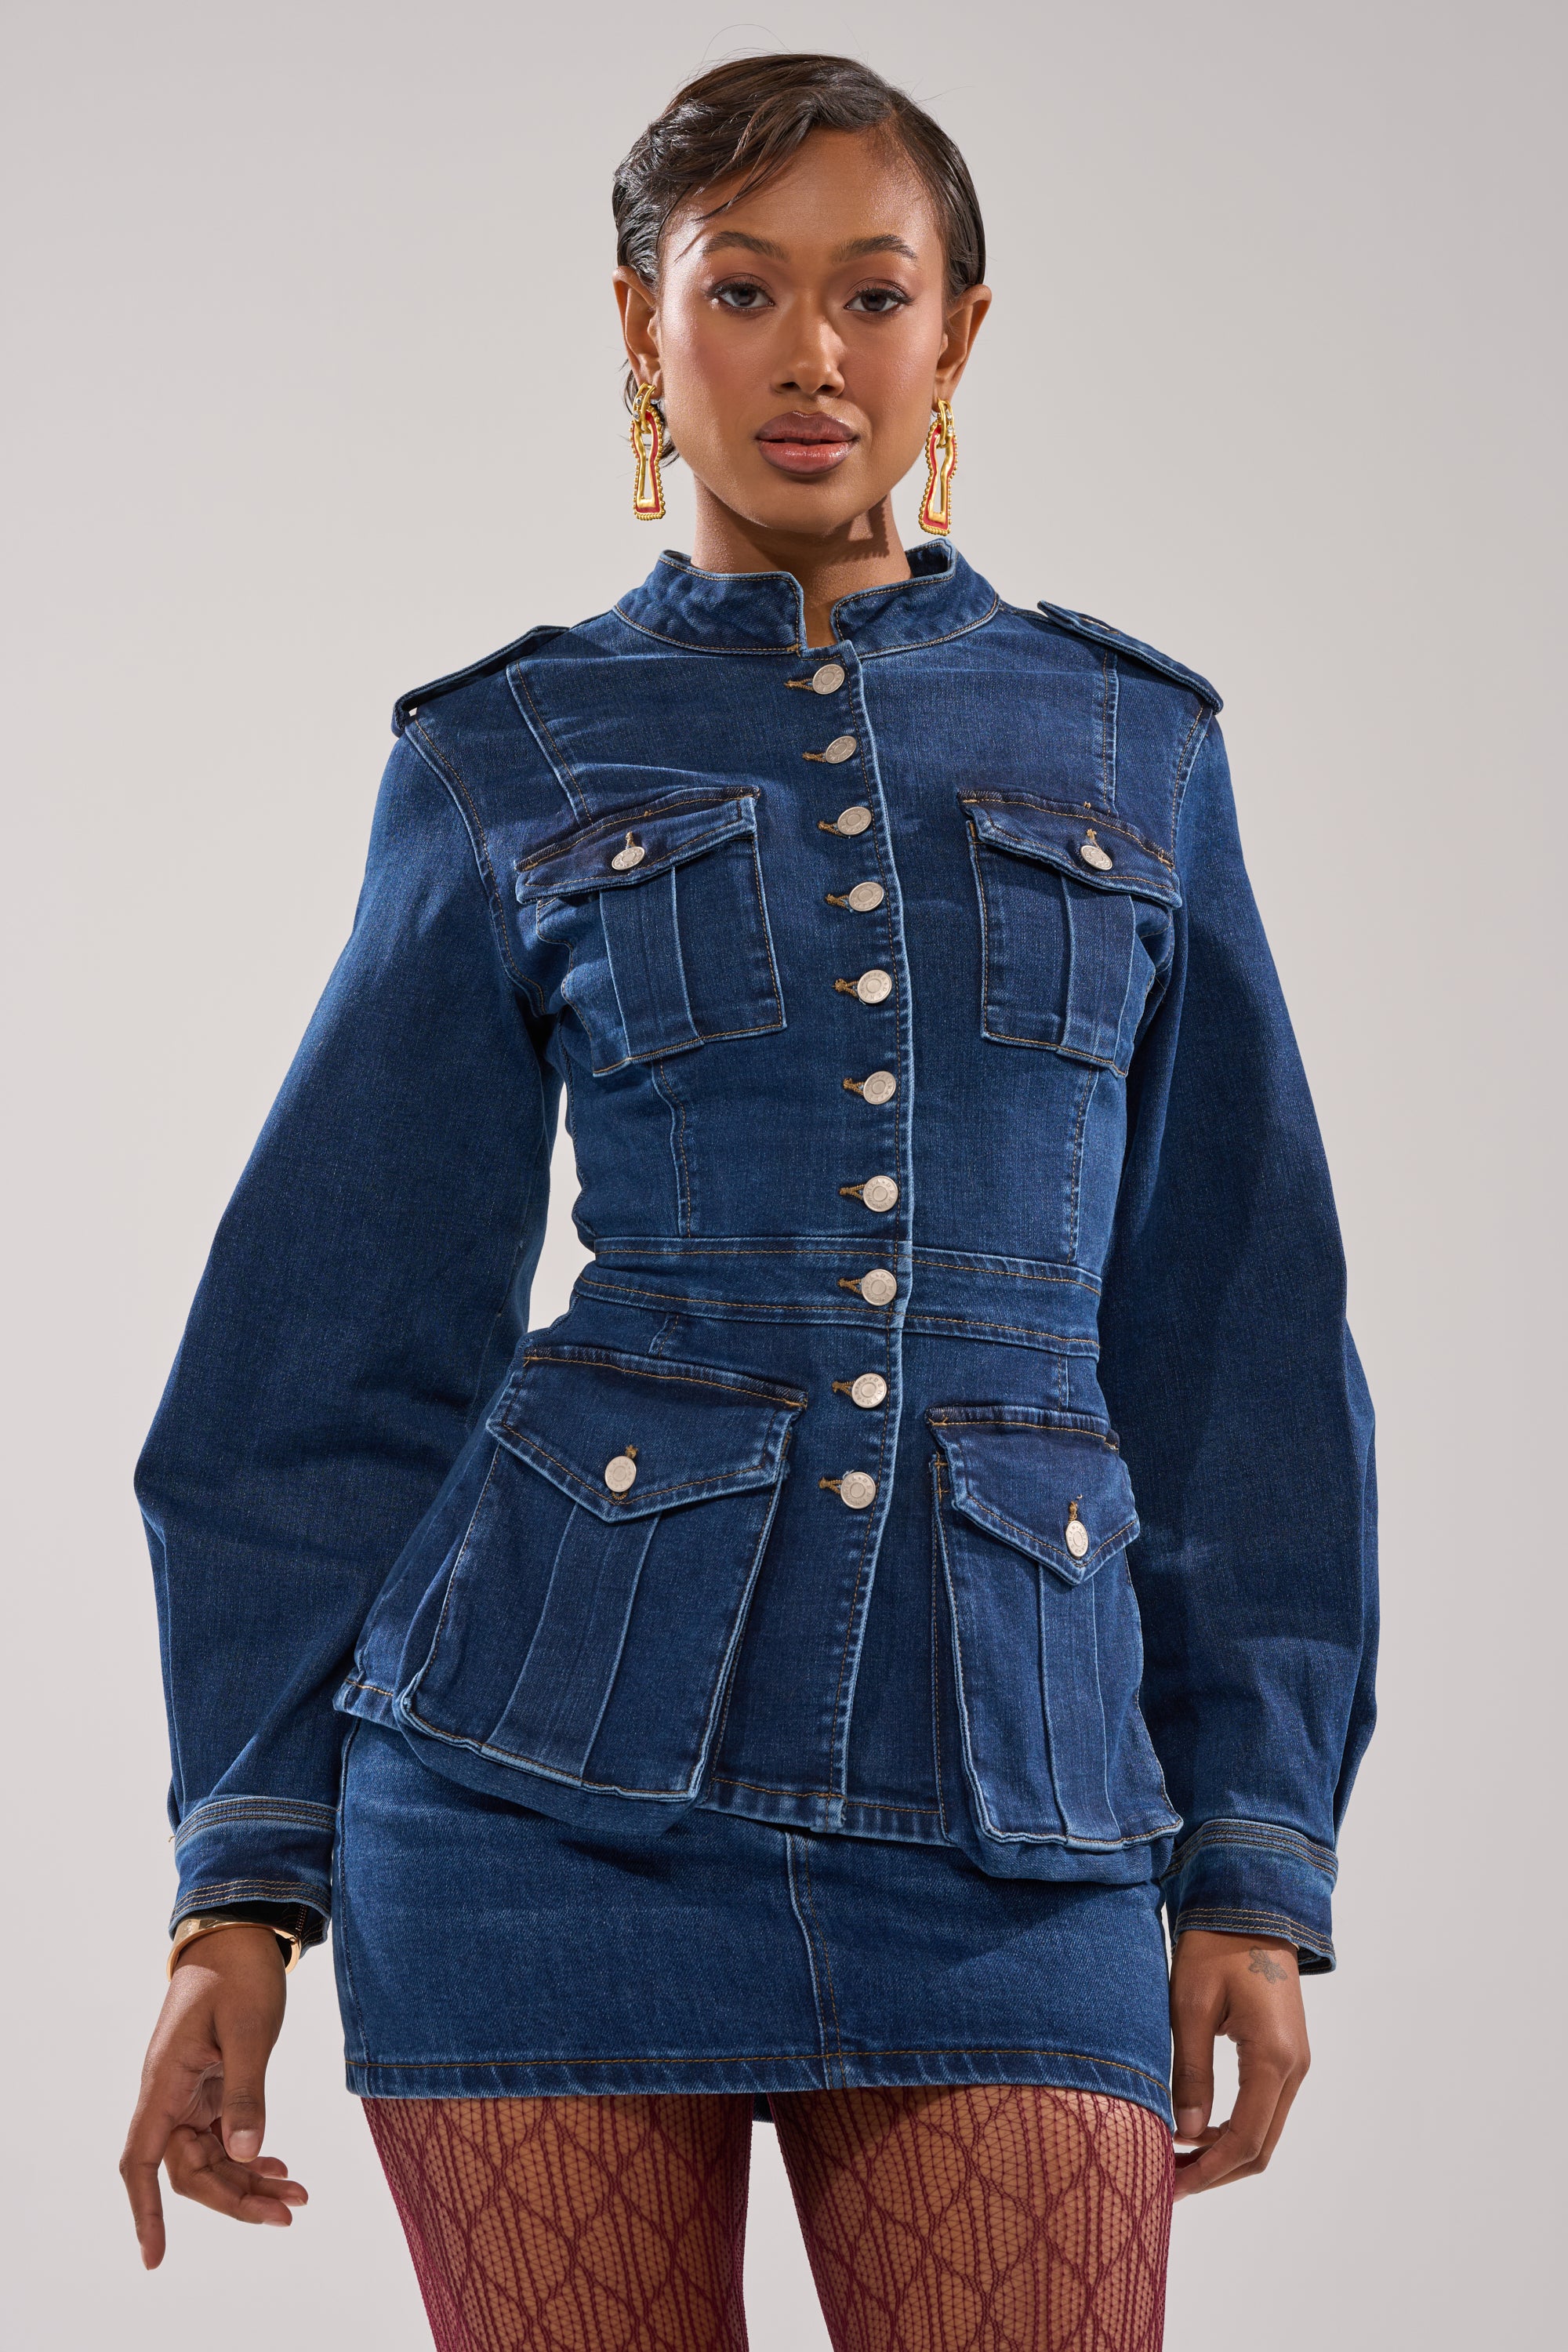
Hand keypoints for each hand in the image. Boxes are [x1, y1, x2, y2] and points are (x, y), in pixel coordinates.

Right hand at [120, 1926, 305, 2267]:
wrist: (239, 1934)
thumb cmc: (239, 1974)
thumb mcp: (249, 2031)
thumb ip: (247, 2092)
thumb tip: (246, 2152)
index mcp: (165, 2082)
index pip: (143, 2161)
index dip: (145, 2212)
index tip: (155, 2258)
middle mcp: (171, 2095)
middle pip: (189, 2169)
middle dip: (234, 2198)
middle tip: (288, 2213)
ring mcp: (191, 2093)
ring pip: (211, 2157)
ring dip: (249, 2181)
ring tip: (297, 2196)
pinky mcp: (213, 2087)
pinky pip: (224, 2137)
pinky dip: (250, 2155)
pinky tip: (279, 2167)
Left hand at [1169, 1929, 1309, 2198]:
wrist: (1250, 1904)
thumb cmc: (1214, 1947)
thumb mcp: (1190, 2005)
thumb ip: (1190, 2071)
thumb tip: (1185, 2133)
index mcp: (1272, 2058)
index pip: (1244, 2141)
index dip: (1207, 2171)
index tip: (1170, 2185)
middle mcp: (1293, 2068)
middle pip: (1260, 2148)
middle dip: (1215, 2172)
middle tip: (1167, 2181)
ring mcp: (1294, 2062)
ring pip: (1264, 2131)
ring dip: (1224, 2154)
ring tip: (1175, 2158)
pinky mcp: (1285, 2053)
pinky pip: (1264, 2108)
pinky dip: (1233, 2129)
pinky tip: (1197, 2129)